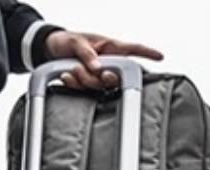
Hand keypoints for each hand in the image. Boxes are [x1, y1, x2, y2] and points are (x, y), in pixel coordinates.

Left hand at [46, 31, 164, 90]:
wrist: (50, 49)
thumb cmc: (67, 41)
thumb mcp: (76, 42)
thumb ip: (87, 54)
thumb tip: (97, 67)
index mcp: (110, 47)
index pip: (133, 49)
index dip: (147, 53)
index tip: (160, 56)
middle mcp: (108, 62)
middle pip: (118, 76)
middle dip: (104, 78)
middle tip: (92, 71)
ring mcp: (99, 74)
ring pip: (100, 85)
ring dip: (84, 79)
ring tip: (72, 68)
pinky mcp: (89, 83)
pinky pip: (86, 89)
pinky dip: (74, 83)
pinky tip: (66, 75)